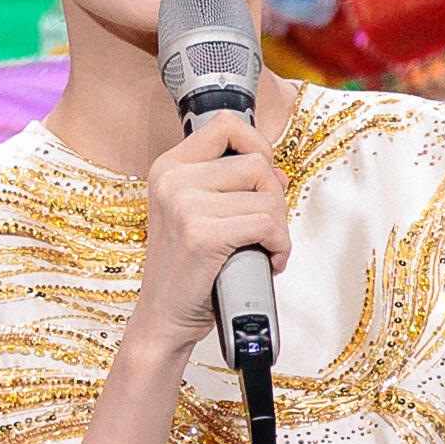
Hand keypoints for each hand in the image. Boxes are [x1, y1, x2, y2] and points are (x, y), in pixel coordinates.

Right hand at [127, 110, 291, 366]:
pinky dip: (279, 246)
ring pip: (266, 197)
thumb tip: (277, 173)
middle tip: (265, 229)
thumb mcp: (200, 216)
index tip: (261, 179)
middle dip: (273, 198)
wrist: (164, 318)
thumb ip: (233, 187)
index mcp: (168, 168)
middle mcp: (172, 180)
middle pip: (255, 163)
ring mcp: (184, 206)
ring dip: (278, 228)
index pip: (226, 125)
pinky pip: (267, 225)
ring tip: (264, 249)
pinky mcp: (202, 235)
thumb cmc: (188, 270)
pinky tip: (269, 262)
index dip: (256, 145)